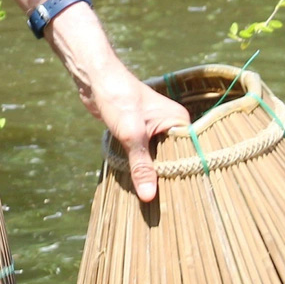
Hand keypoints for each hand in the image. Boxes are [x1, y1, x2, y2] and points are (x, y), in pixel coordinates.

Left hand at [77, 53, 189, 203]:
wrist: (94, 79)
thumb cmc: (117, 99)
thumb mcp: (131, 134)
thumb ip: (141, 165)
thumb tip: (149, 196)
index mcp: (179, 121)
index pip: (190, 155)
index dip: (185, 175)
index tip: (182, 197)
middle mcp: (171, 125)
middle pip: (174, 158)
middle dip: (167, 177)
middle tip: (165, 204)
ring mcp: (155, 128)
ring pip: (158, 157)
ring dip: (152, 172)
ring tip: (154, 199)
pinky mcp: (138, 132)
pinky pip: (145, 154)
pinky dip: (141, 165)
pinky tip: (139, 182)